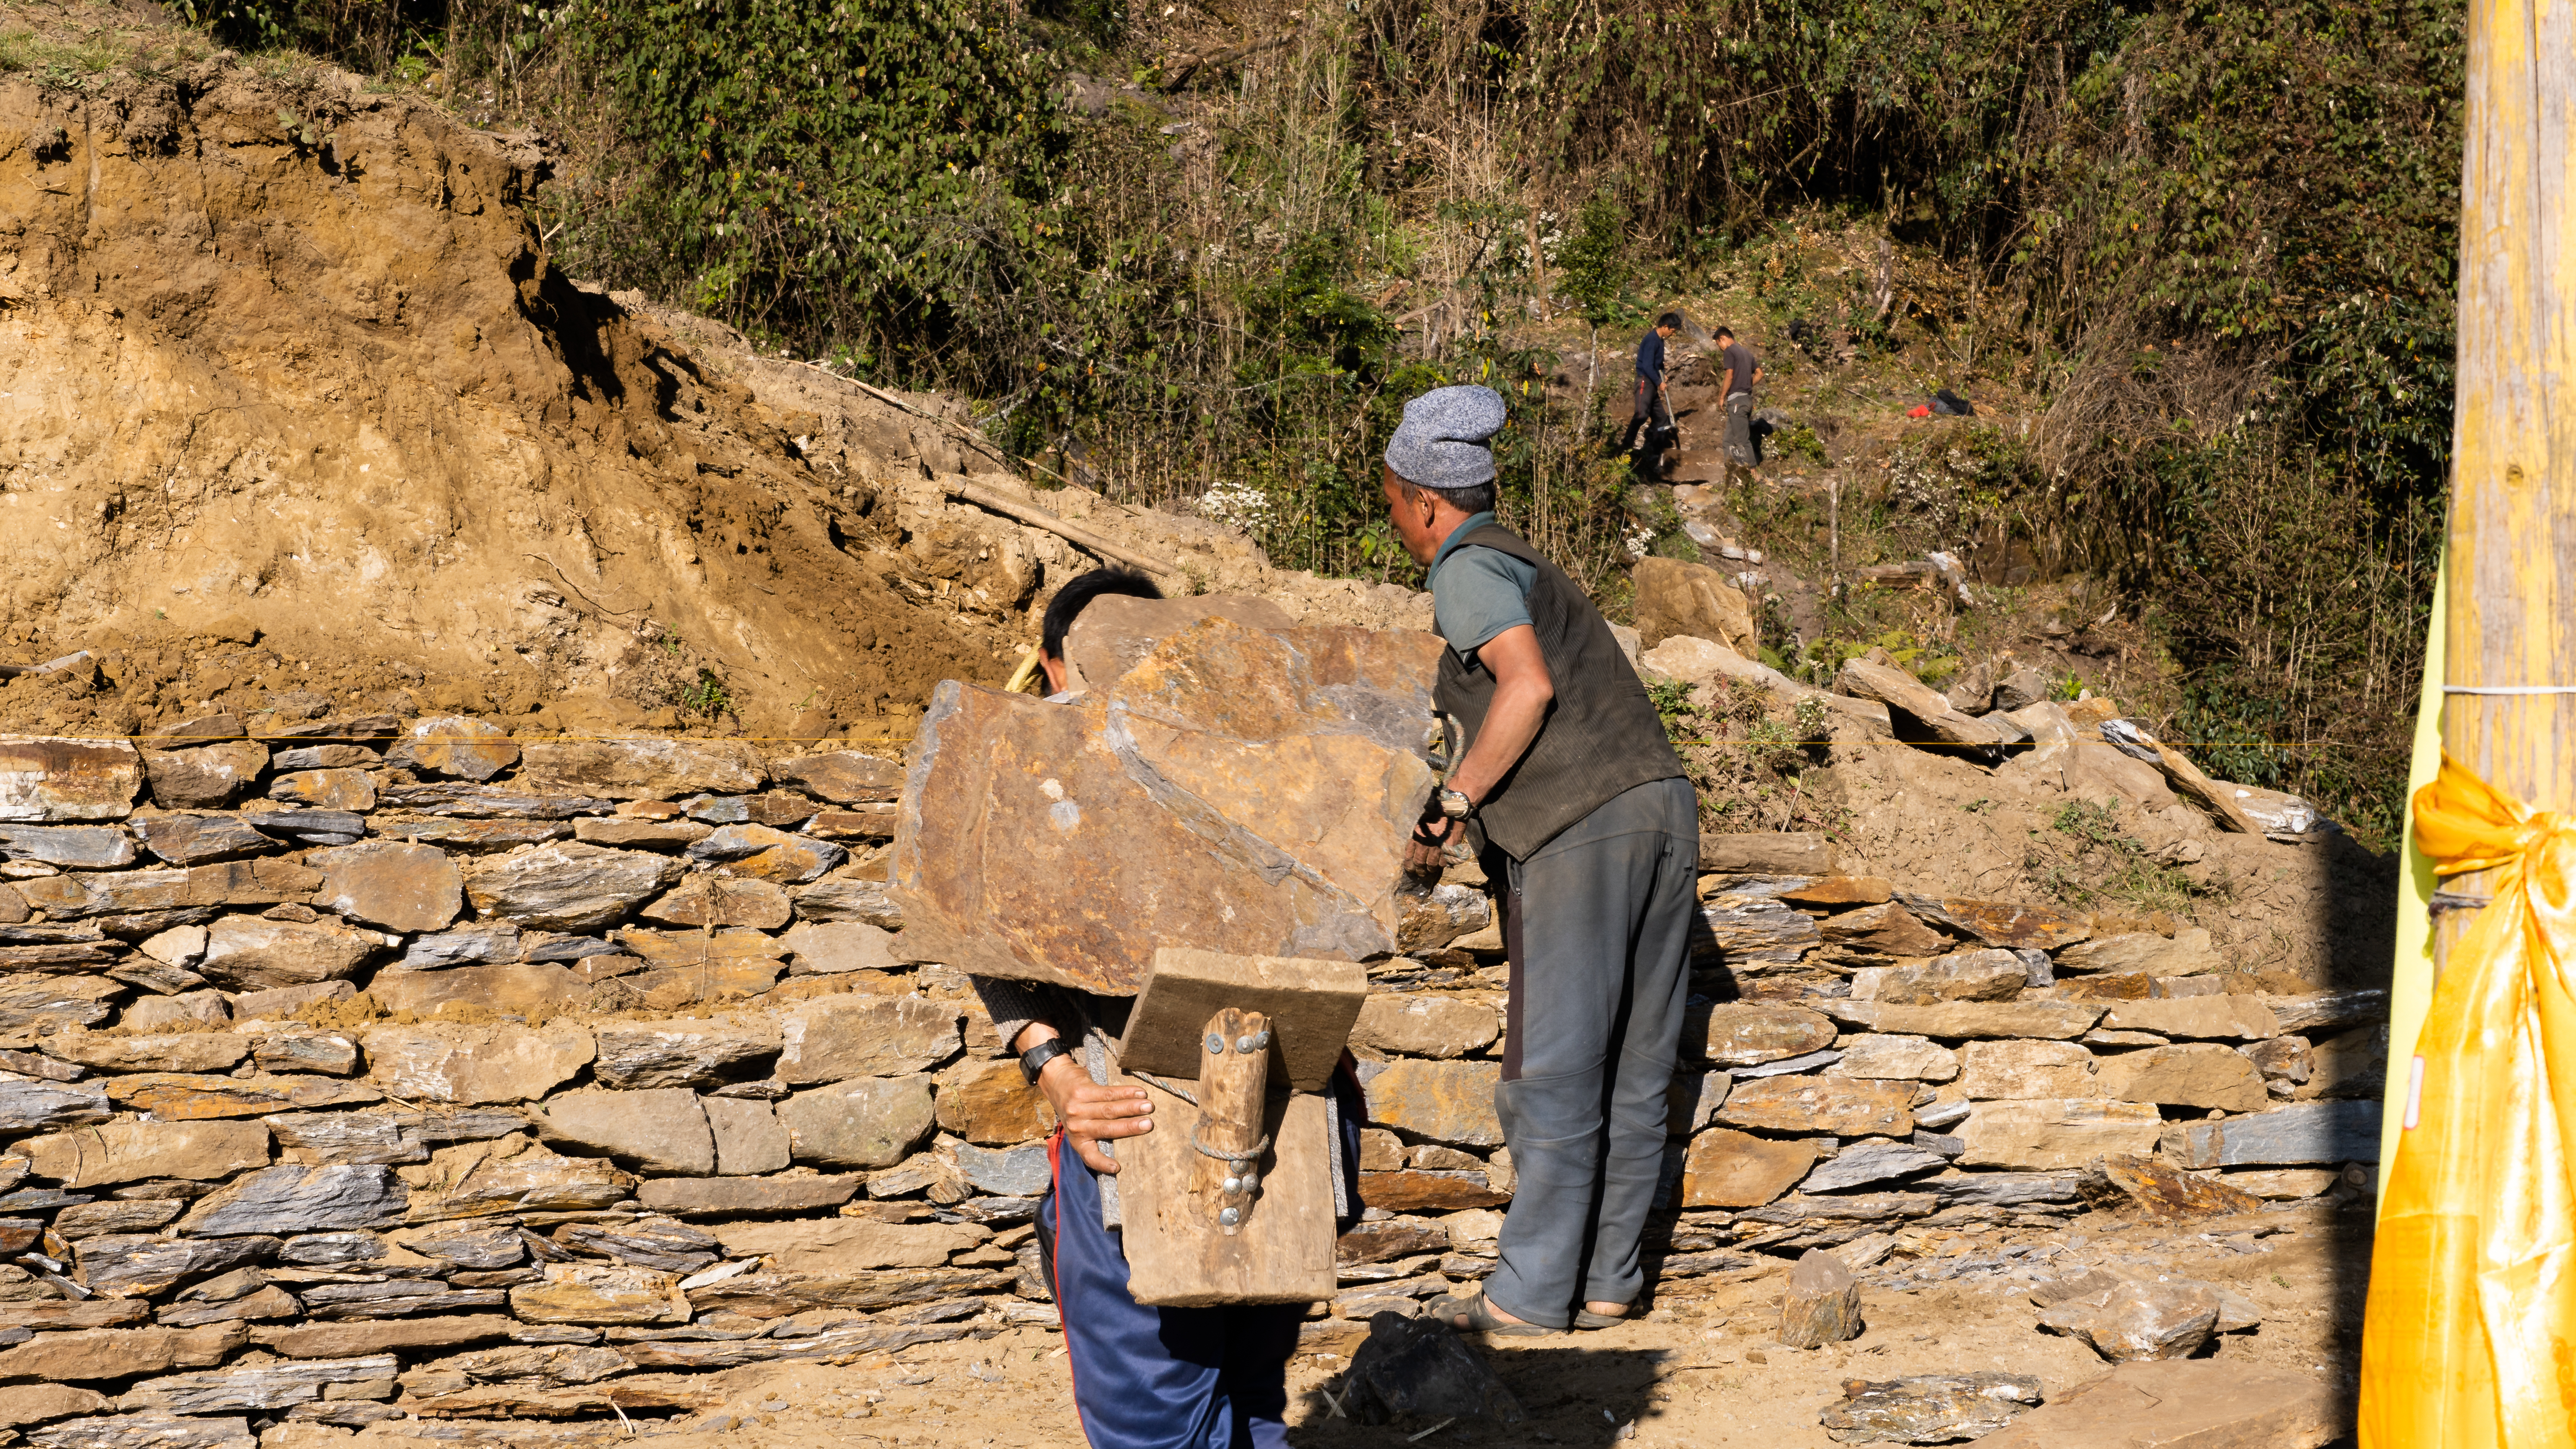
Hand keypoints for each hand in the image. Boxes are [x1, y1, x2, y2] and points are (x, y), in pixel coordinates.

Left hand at [1036, 1053, 1151, 1173]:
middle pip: (1107, 1128)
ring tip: (1149, 1107)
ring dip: (1131, 1107)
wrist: (1056, 1081)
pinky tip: (1139, 1093)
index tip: (1117, 1168)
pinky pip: (1108, 1092)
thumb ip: (1098, 1133)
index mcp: (1078, 1140)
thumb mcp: (1080, 1126)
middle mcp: (1077, 1126)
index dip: (1102, 1163)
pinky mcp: (1082, 1091)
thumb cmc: (1075, 1108)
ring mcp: (1078, 1108)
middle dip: (1130, 1127)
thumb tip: (1129, 1139)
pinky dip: (1126, 1092)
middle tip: (1148, 1125)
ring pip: (1109, 1109)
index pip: (1089, 1156)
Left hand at [1405, 810, 1459, 878]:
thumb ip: (1416, 836)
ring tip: (1431, 870)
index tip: (1410, 869)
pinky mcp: (1447, 850)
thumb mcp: (1420, 823)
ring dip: (1431, 869)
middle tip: (1421, 873)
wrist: (1451, 811)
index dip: (1409, 865)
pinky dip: (1442, 865)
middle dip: (1420, 871)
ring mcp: (1436, 848)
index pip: (1408, 856)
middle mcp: (1424, 844)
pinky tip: (1441, 863)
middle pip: (1419, 863)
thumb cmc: (1434, 815)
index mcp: (1415, 837)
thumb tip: (1413, 849)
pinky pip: (1443, 863)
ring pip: (1431, 865)